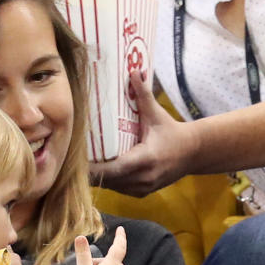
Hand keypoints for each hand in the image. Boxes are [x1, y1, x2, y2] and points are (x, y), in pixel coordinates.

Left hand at [90, 71, 199, 195]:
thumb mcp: (157, 114)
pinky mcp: (142, 193)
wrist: (193, 153)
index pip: (116, 169)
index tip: (78, 162)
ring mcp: (144, 188)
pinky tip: (98, 171)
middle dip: (91, 173)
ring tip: (79, 166)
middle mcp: (145, 178)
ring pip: (113, 187)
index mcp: (147, 159)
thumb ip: (143, 94)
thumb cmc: (173, 132)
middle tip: (71, 160)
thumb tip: (133, 71)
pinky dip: (109, 181)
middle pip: (110, 180)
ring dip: (98, 178)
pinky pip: (119, 189)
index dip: (96, 169)